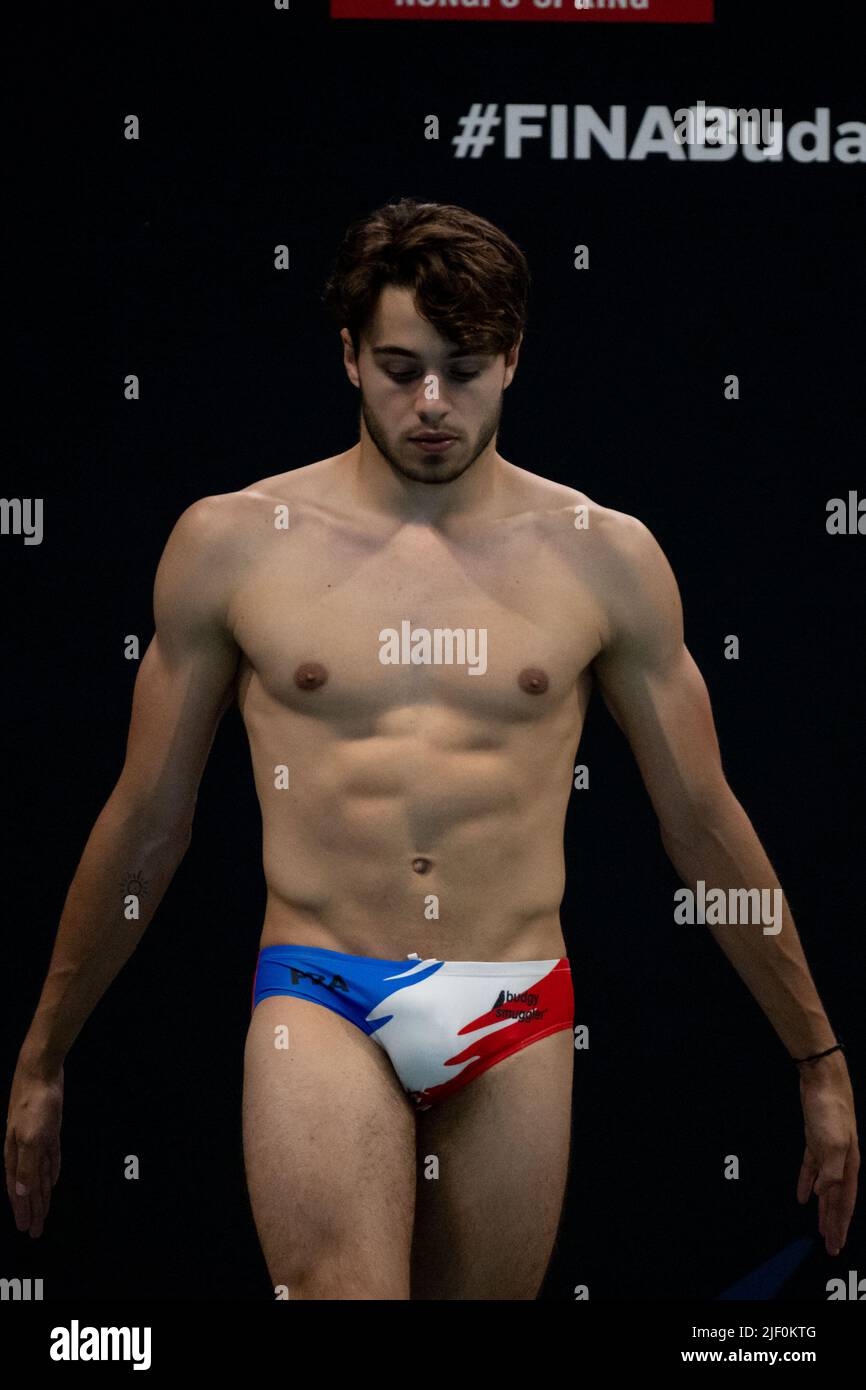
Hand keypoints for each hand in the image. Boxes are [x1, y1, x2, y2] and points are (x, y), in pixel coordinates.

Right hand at [5, 1054, 63, 1237]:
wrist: (40, 1072)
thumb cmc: (33, 1104)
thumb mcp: (31, 1137)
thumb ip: (26, 1165)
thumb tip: (22, 1192)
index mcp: (16, 1155)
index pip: (20, 1191)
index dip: (24, 1210)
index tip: (27, 1229)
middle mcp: (24, 1151)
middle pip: (29, 1187)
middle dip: (33, 1209)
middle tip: (36, 1231)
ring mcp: (37, 1140)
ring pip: (40, 1175)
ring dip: (42, 1194)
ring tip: (44, 1213)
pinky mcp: (50, 1130)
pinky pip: (50, 1158)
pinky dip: (51, 1171)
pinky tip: (53, 1181)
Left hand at [796, 1054, 858, 1255]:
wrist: (823, 1081)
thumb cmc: (831, 1110)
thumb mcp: (832, 1143)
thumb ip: (831, 1171)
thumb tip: (824, 1194)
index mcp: (849, 1166)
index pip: (845, 1204)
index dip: (840, 1225)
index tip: (836, 1245)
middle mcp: (841, 1162)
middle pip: (838, 1200)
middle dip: (834, 1223)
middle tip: (830, 1246)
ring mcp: (828, 1152)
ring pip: (826, 1188)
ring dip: (823, 1208)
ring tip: (819, 1228)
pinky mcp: (815, 1142)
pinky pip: (812, 1170)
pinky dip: (808, 1184)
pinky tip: (804, 1197)